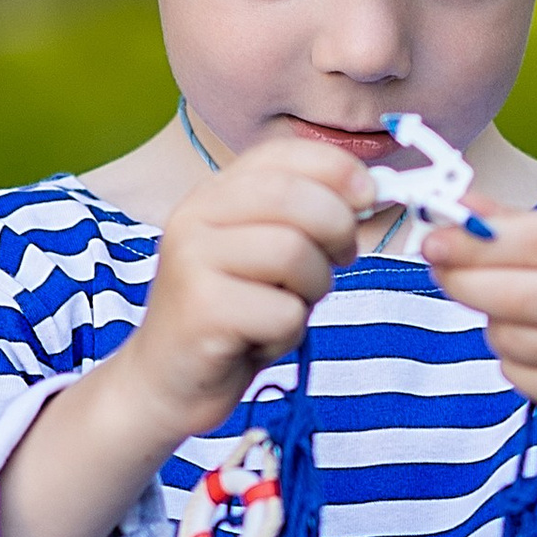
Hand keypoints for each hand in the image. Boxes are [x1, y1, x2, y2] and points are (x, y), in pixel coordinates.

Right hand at [123, 134, 371, 445]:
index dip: (337, 168)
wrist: (167, 381)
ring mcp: (192, 261)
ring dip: (314, 288)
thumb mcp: (266, 255)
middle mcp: (195, 216)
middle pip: (294, 198)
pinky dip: (289, 333)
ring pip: (294, 253)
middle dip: (338, 228)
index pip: (282, 154)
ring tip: (289, 307)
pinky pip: (283, 312)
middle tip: (341, 259)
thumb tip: (368, 191)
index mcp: (213, 194)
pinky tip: (263, 339)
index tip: (368, 195)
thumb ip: (303, 219)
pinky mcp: (201, 310)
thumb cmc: (232, 316)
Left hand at [421, 207, 536, 434]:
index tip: (435, 239)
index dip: (477, 242)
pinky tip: (535, 348)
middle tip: (440, 269)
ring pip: (509, 336)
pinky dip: (510, 358)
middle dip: (464, 280)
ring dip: (492, 322)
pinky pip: (516, 373)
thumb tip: (460, 204)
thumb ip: (521, 224)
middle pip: (517, 295)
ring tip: (513, 313)